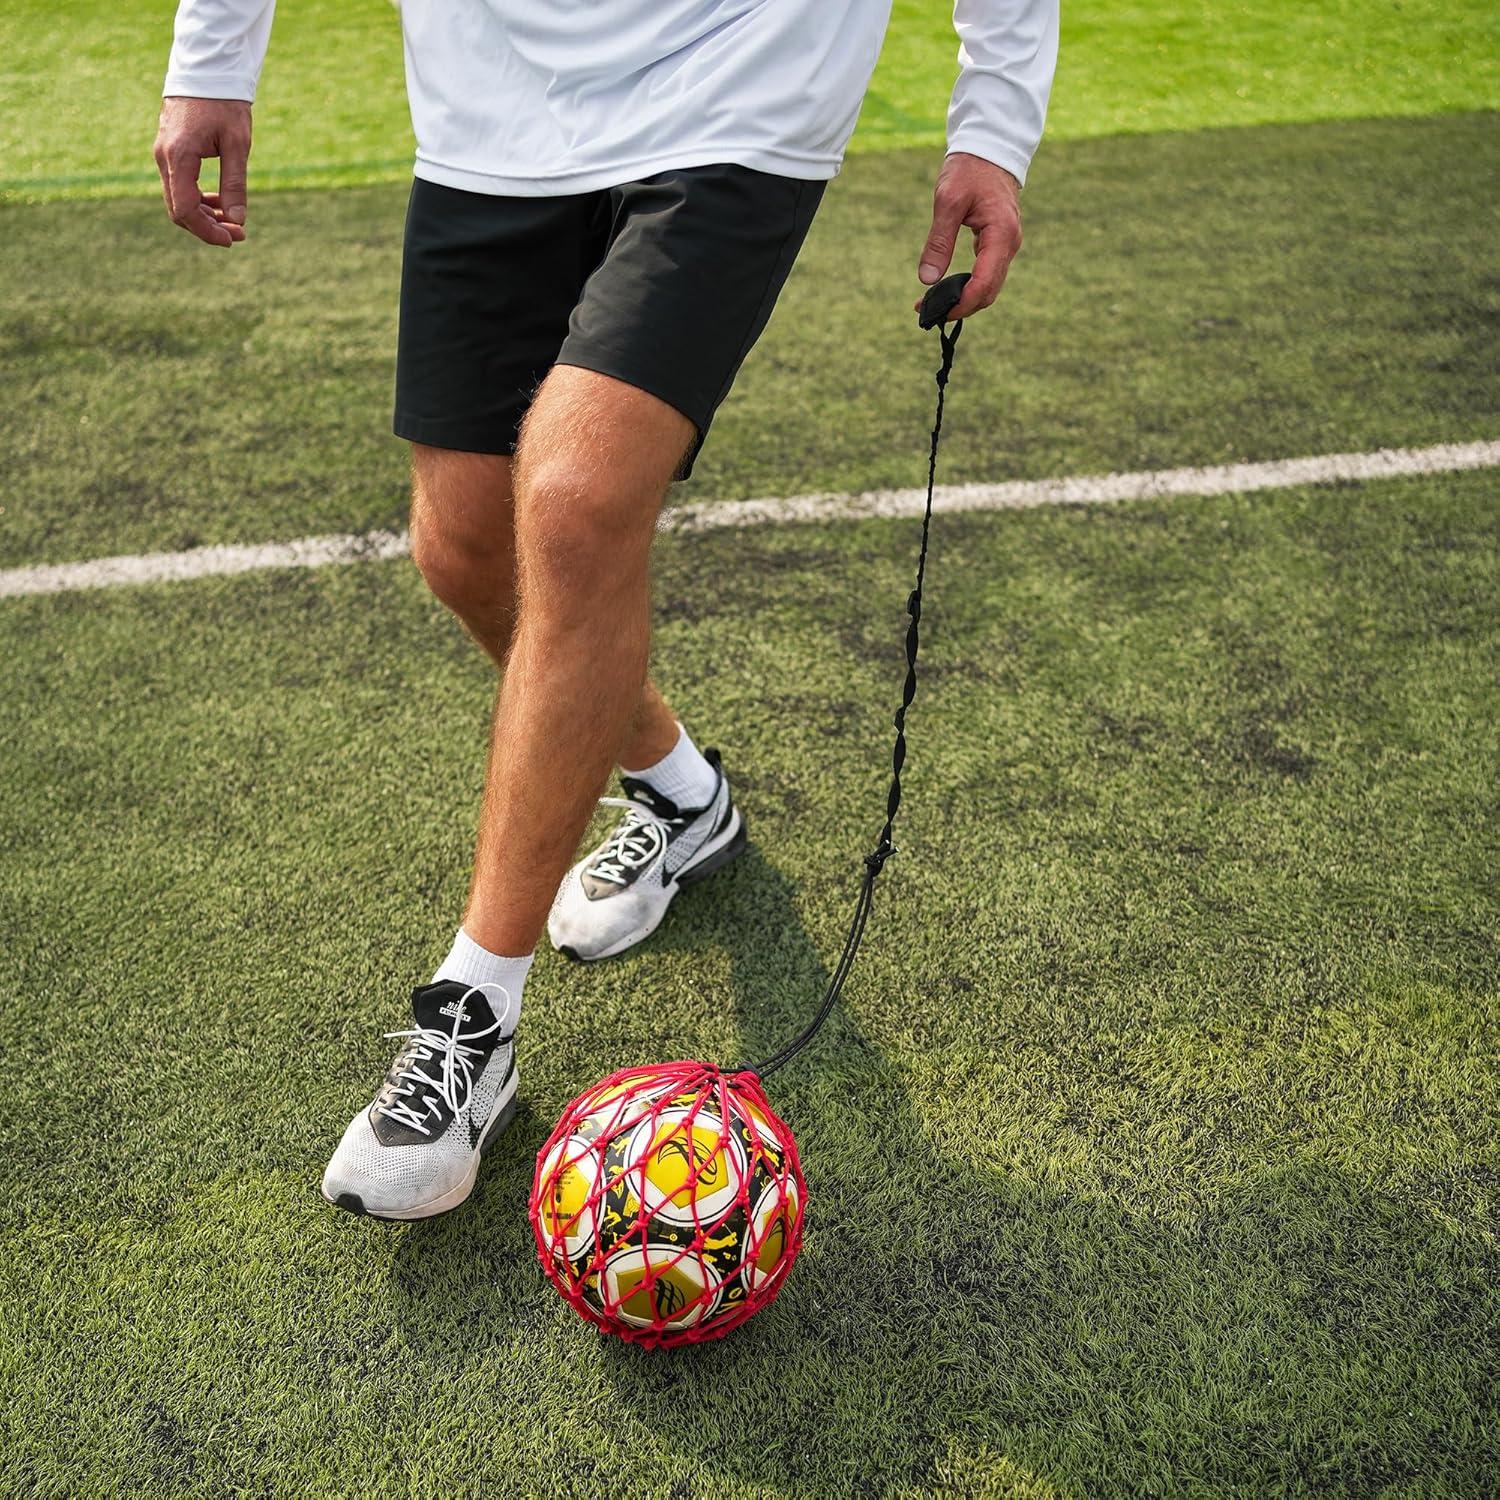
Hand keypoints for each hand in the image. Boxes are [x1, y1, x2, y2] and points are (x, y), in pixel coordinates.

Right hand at [153, 97, 252, 246]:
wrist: (206, 70)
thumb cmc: (224, 103)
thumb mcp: (237, 145)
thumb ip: (235, 183)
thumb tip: (238, 220)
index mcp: (179, 156)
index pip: (185, 209)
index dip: (207, 231)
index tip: (233, 239)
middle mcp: (164, 157)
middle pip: (178, 209)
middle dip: (208, 227)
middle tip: (239, 234)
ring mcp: (163, 153)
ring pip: (178, 199)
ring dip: (204, 215)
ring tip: (234, 223)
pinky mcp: (169, 150)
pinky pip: (179, 185)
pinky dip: (198, 199)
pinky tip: (221, 203)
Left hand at [914, 152, 1021, 320]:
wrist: (989, 148)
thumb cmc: (969, 169)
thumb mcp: (948, 201)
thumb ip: (938, 242)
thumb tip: (926, 279)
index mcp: (1001, 234)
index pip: (984, 284)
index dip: (962, 305)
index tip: (937, 313)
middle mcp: (1009, 244)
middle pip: (989, 291)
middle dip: (961, 307)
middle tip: (928, 312)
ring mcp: (1006, 244)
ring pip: (989, 286)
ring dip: (964, 299)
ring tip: (934, 304)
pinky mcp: (999, 243)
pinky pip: (987, 273)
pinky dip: (968, 286)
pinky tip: (947, 289)